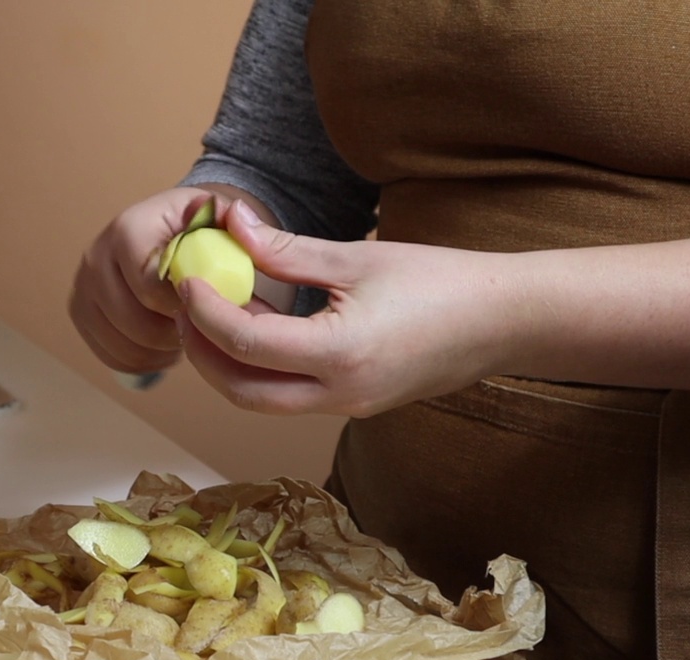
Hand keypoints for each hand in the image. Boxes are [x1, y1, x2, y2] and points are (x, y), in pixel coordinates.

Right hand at [69, 188, 263, 373]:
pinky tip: (165, 347)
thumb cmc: (200, 230)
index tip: (207, 306)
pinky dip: (143, 361)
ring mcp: (83, 286)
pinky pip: (111, 355)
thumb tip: (236, 215)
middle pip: (133, 321)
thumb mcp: (222, 219)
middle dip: (173, 332)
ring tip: (184, 335)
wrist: (172, 232)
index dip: (183, 306)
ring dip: (160, 351)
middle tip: (200, 328)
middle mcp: (96, 255)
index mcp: (129, 228)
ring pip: (122, 343)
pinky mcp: (81, 313)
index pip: (150, 286)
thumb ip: (236, 221)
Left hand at [175, 201, 519, 416]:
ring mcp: (348, 409)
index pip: (244, 341)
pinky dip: (260, 369)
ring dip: (226, 365)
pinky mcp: (355, 407)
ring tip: (213, 316)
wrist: (505, 321)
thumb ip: (286, 249)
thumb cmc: (441, 281)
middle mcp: (338, 395)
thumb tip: (231, 222)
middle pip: (240, 390)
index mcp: (338, 354)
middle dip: (201, 351)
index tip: (184, 278)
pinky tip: (257, 330)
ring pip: (262, 401)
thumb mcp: (357, 258)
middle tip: (185, 306)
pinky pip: (290, 397)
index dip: (204, 310)